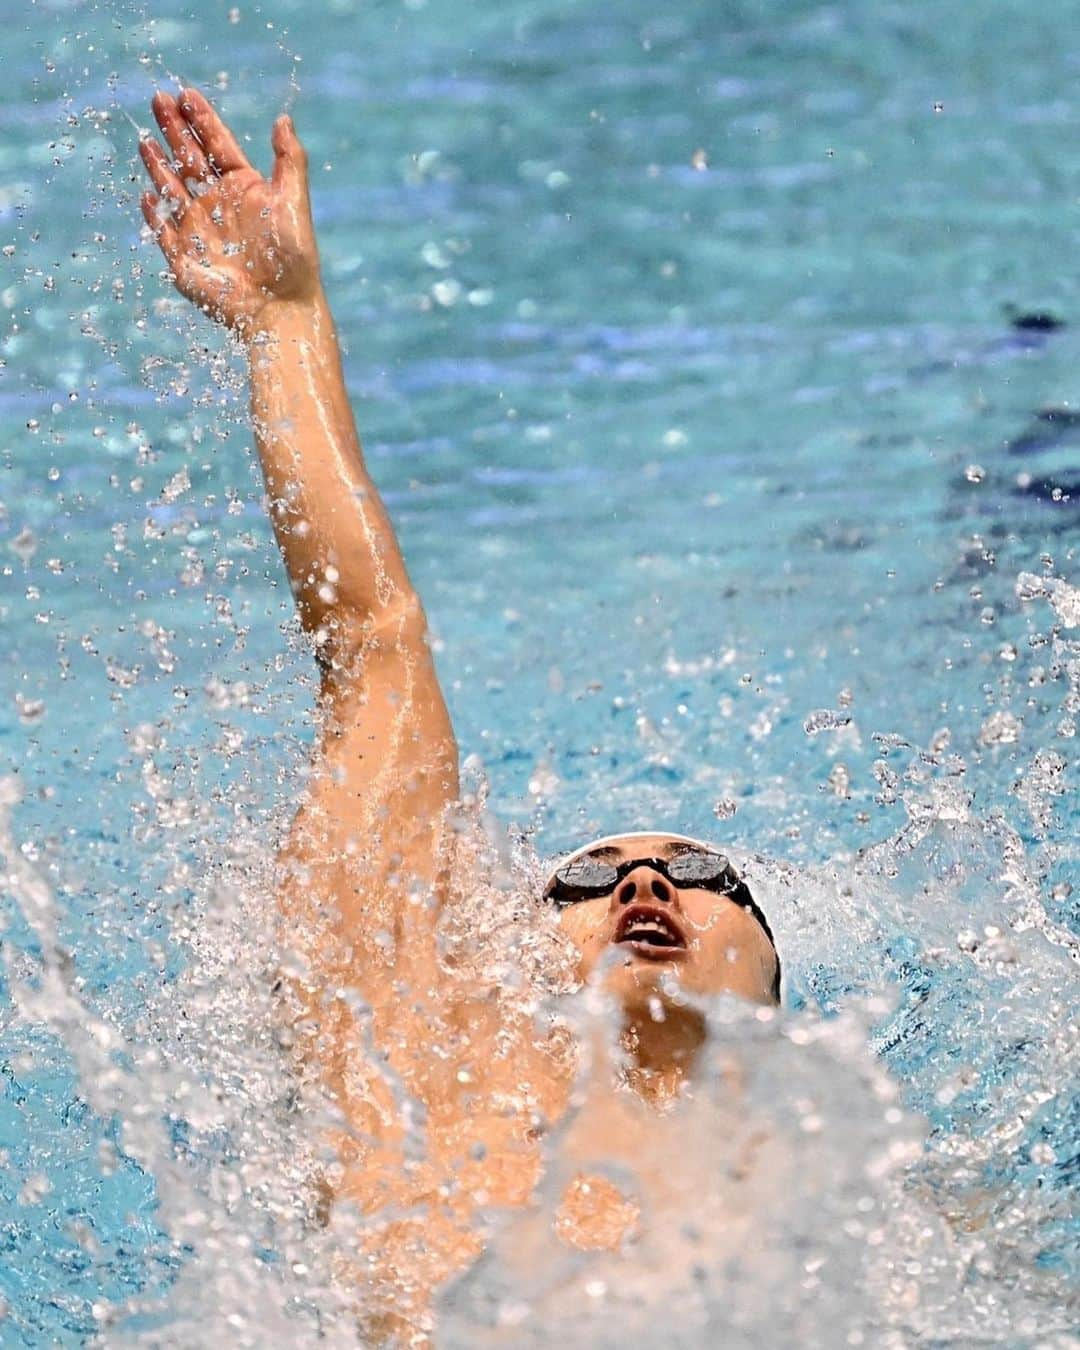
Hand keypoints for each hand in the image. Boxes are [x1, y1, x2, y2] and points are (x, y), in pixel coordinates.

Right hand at [139, 86, 319, 333]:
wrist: (281, 309)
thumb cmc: (293, 258)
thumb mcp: (294, 202)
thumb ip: (290, 160)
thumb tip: (284, 120)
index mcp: (245, 188)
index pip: (218, 145)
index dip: (202, 119)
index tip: (186, 93)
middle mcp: (220, 205)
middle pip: (191, 159)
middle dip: (174, 129)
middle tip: (158, 98)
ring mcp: (200, 230)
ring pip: (172, 189)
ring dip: (158, 164)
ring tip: (146, 139)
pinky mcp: (184, 258)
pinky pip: (164, 230)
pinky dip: (155, 214)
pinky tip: (148, 195)